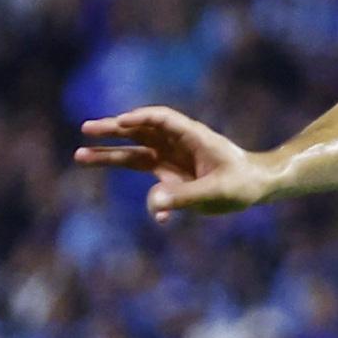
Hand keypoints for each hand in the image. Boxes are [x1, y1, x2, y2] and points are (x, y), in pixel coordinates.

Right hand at [74, 106, 274, 218]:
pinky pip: (150, 183)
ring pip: (135, 153)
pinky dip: (148, 198)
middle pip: (139, 131)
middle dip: (112, 130)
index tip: (120, 123)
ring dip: (110, 154)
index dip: (139, 118)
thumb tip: (154, 206)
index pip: (161, 119)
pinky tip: (159, 219)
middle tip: (86, 129)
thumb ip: (185, 197)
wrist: (257, 186)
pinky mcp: (171, 177)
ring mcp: (172, 159)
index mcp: (192, 136)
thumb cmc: (243, 183)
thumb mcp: (216, 192)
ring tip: (80, 155)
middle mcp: (177, 144)